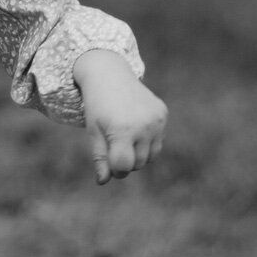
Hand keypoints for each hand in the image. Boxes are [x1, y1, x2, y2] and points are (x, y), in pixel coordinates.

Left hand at [71, 49, 166, 185]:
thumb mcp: (94, 131)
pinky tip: (135, 124)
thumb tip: (103, 181)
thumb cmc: (97, 105)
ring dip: (138, 153)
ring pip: (151, 156)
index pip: (124, 166)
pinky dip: (147, 140)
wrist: (109, 74)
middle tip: (114, 143)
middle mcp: (143, 125)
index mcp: (122, 130)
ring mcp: (156, 120)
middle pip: (138, 163)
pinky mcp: (163, 114)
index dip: (115, 169)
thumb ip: (100, 157)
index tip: (108, 162)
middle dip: (125, 160)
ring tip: (124, 136)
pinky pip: (158, 141)